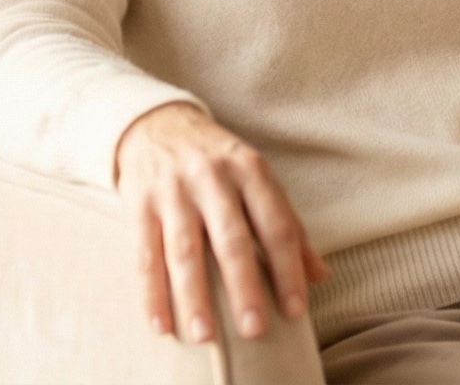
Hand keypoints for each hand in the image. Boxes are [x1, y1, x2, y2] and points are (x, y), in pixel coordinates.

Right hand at [116, 102, 328, 343]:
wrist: (156, 124)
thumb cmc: (217, 161)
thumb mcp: (256, 178)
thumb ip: (287, 225)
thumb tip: (319, 275)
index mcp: (250, 170)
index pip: (276, 225)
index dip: (288, 269)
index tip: (295, 310)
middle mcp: (212, 178)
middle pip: (231, 239)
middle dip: (244, 287)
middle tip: (254, 330)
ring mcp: (173, 191)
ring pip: (185, 251)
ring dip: (194, 297)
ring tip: (205, 335)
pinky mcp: (140, 204)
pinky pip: (146, 255)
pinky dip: (152, 293)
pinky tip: (161, 324)